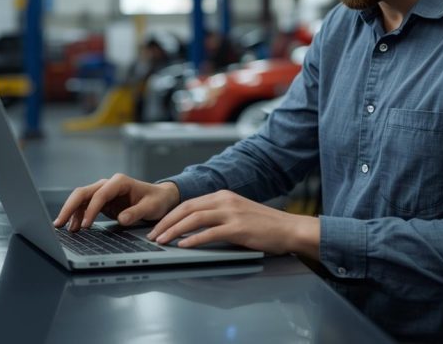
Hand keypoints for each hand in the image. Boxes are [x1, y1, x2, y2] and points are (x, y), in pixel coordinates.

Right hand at [52, 173, 179, 231]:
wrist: (160, 198)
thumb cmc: (156, 200)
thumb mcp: (150, 207)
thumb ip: (136, 212)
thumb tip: (122, 219)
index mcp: (120, 182)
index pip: (100, 194)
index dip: (91, 210)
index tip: (86, 225)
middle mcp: (108, 184)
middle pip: (83, 193)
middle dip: (70, 207)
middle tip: (60, 223)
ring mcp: (103, 192)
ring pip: (81, 199)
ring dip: (71, 212)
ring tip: (63, 228)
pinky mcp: (102, 201)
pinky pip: (85, 206)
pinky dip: (78, 215)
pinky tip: (74, 226)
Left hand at [147, 190, 319, 257]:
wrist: (289, 228)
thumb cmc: (265, 225)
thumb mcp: (237, 213)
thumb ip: (218, 216)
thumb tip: (194, 227)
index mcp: (223, 195)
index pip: (189, 203)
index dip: (170, 215)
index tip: (158, 227)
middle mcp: (225, 200)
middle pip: (187, 208)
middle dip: (166, 222)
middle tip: (152, 235)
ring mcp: (232, 213)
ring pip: (194, 219)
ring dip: (174, 230)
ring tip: (162, 241)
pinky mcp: (238, 228)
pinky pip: (210, 233)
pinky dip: (193, 239)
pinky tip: (183, 245)